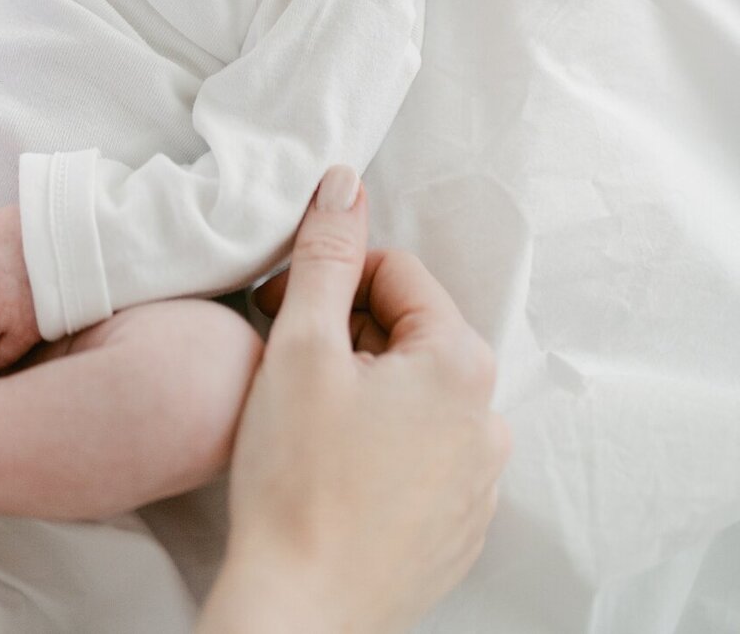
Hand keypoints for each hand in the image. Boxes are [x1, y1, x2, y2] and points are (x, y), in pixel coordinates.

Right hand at [199, 166, 510, 633]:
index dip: (330, 277)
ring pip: (414, 394)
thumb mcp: (302, 344)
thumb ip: (325, 252)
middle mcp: (488, 421)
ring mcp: (478, 482)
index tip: (283, 306)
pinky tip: (331, 468)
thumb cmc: (297, 480)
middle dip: (346, 331)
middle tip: (287, 359)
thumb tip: (345, 182)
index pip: (395, 273)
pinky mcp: (456, 530)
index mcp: (460, 364)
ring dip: (363, 387)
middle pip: (409, 332)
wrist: (299, 613)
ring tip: (305, 418)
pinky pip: (421, 454)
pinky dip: (379, 444)